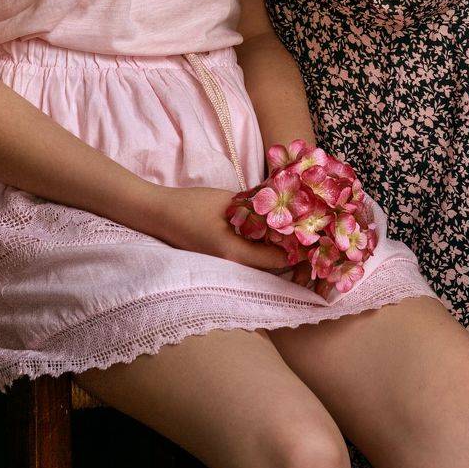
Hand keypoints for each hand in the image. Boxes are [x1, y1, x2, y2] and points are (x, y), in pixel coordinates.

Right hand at [154, 184, 293, 273]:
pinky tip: (265, 231)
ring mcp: (226, 266)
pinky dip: (260, 249)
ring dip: (274, 250)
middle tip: (304, 229)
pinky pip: (248, 260)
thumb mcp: (228, 201)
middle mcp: (233, 266)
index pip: (279, 260)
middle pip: (273, 266)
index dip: (297, 247)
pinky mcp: (220, 261)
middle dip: (289, 250)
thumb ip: (257, 206)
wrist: (159, 214)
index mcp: (235, 253)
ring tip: (288, 228)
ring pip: (261, 264)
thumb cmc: (191, 205)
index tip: (310, 230)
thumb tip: (284, 205)